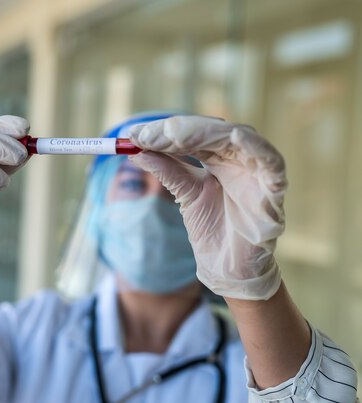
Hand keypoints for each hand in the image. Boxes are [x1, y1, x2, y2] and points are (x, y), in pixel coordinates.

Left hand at [128, 116, 286, 299]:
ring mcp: (257, 172)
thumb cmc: (212, 230)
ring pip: (239, 138)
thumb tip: (136, 151)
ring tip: (173, 134)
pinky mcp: (274, 190)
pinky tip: (236, 136)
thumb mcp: (185, 195)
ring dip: (207, 132)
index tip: (132, 135)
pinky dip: (257, 148)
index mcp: (219, 158)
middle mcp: (239, 159)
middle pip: (213, 131)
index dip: (164, 131)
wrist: (229, 268)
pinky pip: (272, 163)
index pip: (192, 134)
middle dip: (179, 130)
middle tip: (145, 135)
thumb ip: (167, 171)